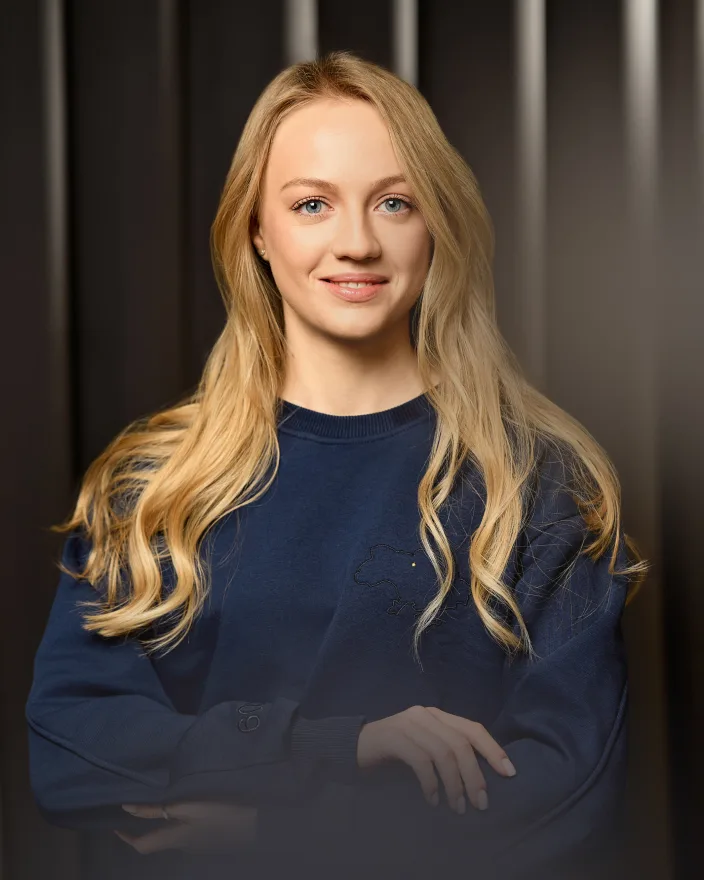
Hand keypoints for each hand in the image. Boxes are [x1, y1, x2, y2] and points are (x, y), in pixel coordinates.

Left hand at [114, 800, 257, 854]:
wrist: (254, 827)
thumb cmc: (220, 814)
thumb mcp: (187, 805)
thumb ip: (157, 808)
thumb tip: (128, 807)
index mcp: (174, 837)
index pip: (142, 845)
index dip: (126, 838)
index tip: (116, 824)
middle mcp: (180, 845)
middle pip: (153, 843)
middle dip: (140, 833)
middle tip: (133, 813)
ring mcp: (193, 845)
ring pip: (167, 838)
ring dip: (156, 828)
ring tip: (154, 809)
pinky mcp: (203, 841)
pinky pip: (179, 835)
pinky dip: (171, 826)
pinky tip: (180, 812)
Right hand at [356, 705, 516, 813]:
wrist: (354, 747)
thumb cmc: (395, 753)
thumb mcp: (425, 748)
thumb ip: (447, 751)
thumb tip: (480, 777)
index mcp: (437, 715)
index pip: (473, 728)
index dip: (493, 750)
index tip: (509, 773)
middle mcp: (426, 714)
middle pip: (461, 743)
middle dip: (475, 775)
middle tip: (480, 803)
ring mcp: (409, 723)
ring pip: (443, 752)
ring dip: (454, 784)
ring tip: (457, 808)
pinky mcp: (394, 737)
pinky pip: (421, 761)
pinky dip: (431, 783)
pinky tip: (432, 800)